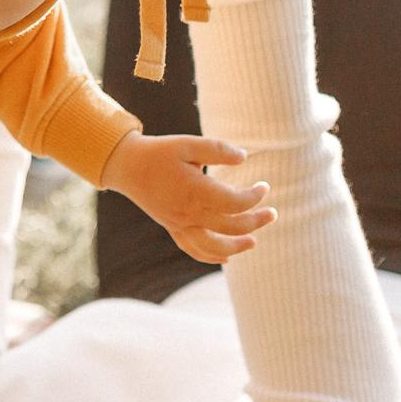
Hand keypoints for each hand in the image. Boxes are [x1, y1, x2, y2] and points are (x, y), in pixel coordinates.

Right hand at [104, 132, 274, 264]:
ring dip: (236, 247)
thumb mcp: (188, 143)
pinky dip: (210, 256)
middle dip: (256, 222)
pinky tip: (225, 258)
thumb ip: (218, 150)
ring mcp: (179, 223)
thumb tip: (244, 158)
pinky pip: (192, 248)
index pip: (235, 202)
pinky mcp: (172, 227)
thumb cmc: (159, 152)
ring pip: (212, 245)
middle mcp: (188, 212)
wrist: (127, 165)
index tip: (264, 187)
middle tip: (273, 214)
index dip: (255, 197)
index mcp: (195, 190)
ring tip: (254, 242)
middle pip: (230, 226)